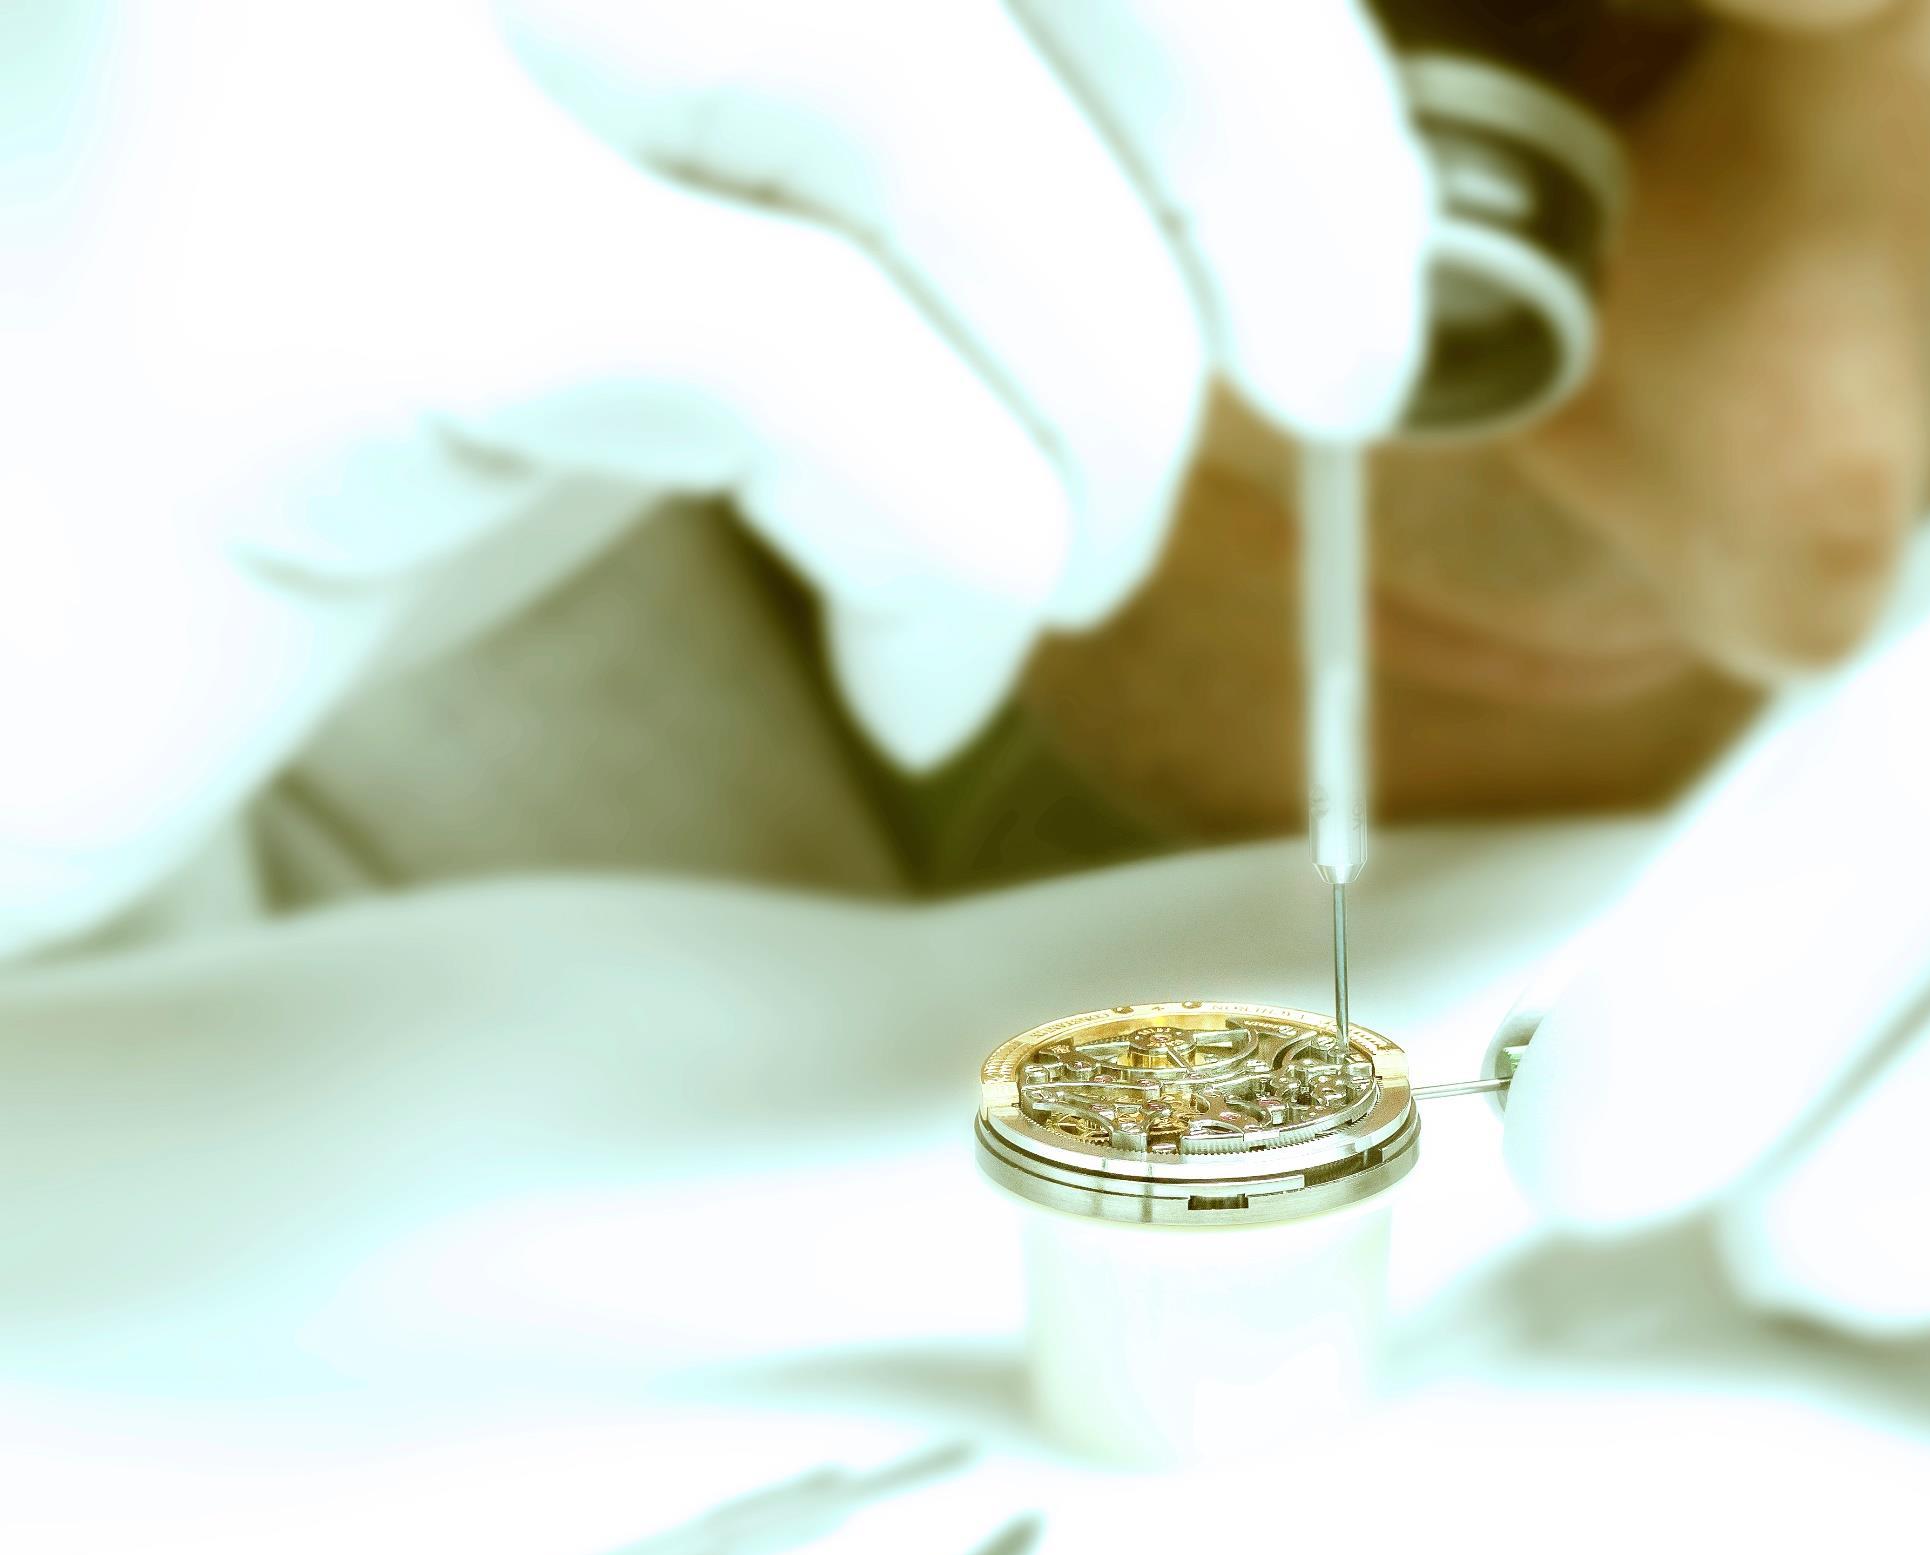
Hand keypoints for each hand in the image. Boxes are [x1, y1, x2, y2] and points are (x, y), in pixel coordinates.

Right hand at [0, 0, 1426, 955]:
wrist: (53, 643)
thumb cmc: (403, 418)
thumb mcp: (719, 201)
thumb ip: (945, 124)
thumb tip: (1288, 173)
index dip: (1259, 41)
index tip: (1356, 261)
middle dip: (1260, 153)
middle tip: (1334, 391)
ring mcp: (330, 1)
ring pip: (919, 104)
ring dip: (1086, 399)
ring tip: (1052, 578)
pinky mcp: (304, 234)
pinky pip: (788, 347)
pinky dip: (939, 539)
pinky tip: (904, 670)